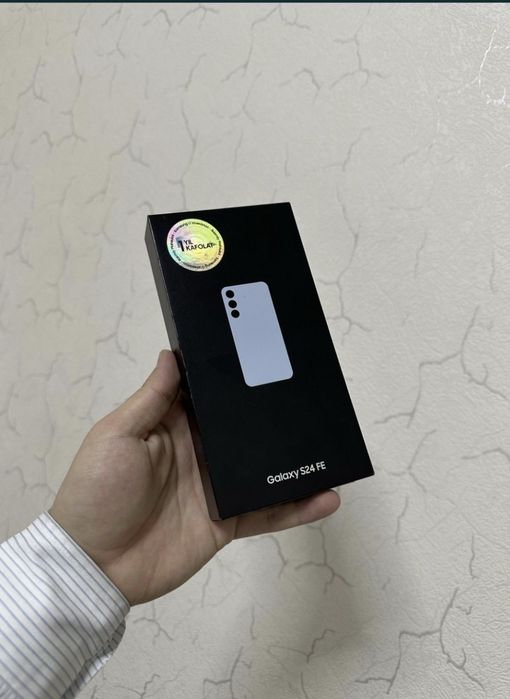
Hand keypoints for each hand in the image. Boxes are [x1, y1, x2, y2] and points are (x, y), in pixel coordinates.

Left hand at [49, 350, 340, 605]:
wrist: (95, 565)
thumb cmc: (99, 490)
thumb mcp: (117, 435)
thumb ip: (152, 398)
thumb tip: (172, 353)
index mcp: (173, 426)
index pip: (210, 396)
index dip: (234, 378)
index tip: (266, 356)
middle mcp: (201, 453)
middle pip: (245, 430)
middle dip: (275, 415)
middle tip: (314, 395)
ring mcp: (217, 489)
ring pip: (264, 470)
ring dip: (295, 461)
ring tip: (332, 446)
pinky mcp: (228, 522)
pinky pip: (268, 512)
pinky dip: (297, 508)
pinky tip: (326, 498)